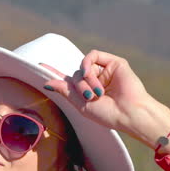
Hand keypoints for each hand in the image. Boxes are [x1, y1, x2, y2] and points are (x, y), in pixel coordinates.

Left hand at [41, 50, 169, 153]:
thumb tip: (47, 83)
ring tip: (96, 92)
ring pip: (83, 66)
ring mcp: (105, 71)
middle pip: (75, 75)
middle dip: (78, 87)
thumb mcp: (81, 105)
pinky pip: (93, 55)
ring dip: (85, 80)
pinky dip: (88, 65)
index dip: (56, 76)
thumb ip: (65, 91)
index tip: (40, 68)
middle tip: (89, 97)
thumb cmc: (108, 114)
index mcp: (89, 91)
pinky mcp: (114, 63)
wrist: (129, 113)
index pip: (69, 81)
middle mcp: (96, 80)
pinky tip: (91, 75)